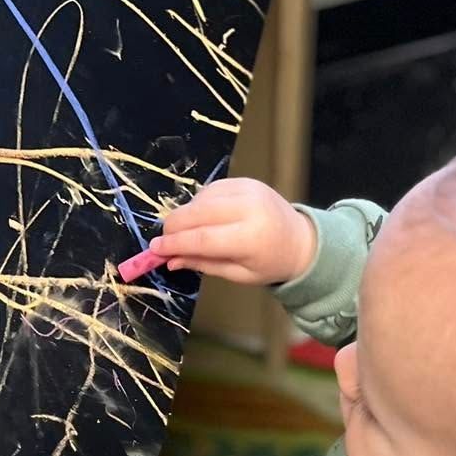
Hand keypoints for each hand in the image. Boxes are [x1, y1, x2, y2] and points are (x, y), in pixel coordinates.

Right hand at [143, 177, 315, 285]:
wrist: (301, 240)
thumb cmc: (270, 263)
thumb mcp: (238, 274)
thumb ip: (203, 264)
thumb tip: (170, 260)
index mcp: (251, 238)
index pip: (203, 238)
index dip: (175, 244)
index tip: (155, 250)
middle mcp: (249, 208)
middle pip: (197, 213)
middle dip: (174, 227)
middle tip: (164, 242)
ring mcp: (247, 190)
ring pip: (200, 199)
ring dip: (185, 216)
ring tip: (186, 233)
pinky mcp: (244, 181)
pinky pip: (210, 190)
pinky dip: (198, 204)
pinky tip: (201, 218)